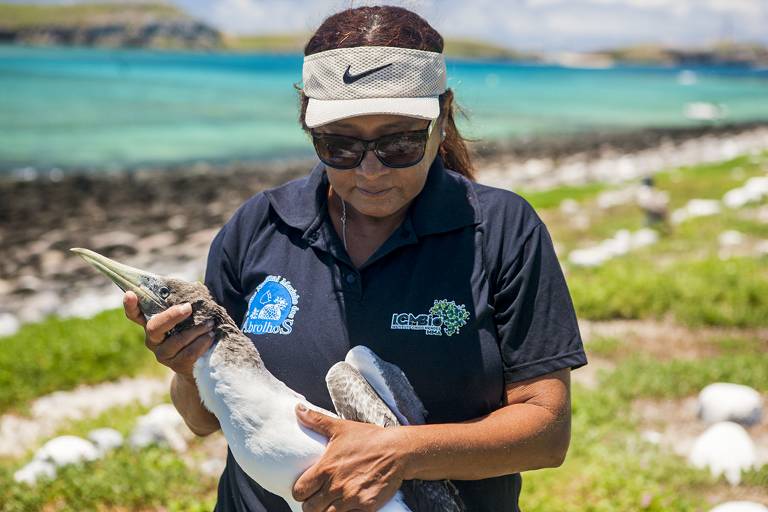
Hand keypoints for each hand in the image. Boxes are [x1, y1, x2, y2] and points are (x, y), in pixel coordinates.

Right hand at [123, 291, 213, 380]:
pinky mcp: (175, 364)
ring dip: (196, 330)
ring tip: (210, 323)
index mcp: (151, 322)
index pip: (135, 314)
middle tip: (188, 307)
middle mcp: (153, 339)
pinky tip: (210, 336)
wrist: (198, 361)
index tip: (130, 294)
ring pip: (177, 341)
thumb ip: (183, 302)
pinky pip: (189, 353)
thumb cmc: (191, 329)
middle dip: (171, 316)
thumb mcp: (185, 315)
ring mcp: (162, 353)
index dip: (130, 305)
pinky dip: (202, 343)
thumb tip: (195, 286)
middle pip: (154, 327)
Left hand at [292, 404, 407, 511]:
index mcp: (326, 468)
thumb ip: (317, 420)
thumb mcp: (341, 428)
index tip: (307, 489)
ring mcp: (351, 498)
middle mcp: (336, 486)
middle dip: (312, 505)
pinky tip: (348, 507)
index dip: (301, 492)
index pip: (299, 491)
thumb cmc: (369, 438)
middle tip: (318, 499)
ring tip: (331, 504)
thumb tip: (298, 408)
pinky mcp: (366, 507)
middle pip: (310, 508)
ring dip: (327, 511)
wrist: (398, 450)